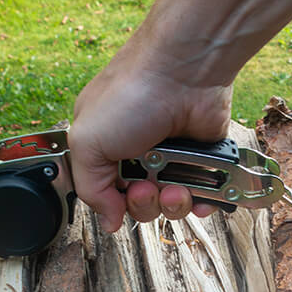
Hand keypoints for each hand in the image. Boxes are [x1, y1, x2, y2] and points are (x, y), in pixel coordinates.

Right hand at [69, 41, 232, 231]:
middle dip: (145, 205)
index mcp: (106, 149)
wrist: (184, 71)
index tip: (120, 197)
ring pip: (172, 205)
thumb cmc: (131, 93)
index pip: (108, 195)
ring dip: (174, 204)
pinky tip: (201, 193)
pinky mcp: (203, 159)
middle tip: (148, 187)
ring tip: (176, 186)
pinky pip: (204, 196)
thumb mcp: (87, 142)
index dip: (115, 204)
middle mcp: (139, 155)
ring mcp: (172, 158)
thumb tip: (108, 220)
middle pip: (141, 206)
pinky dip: (204, 200)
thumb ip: (90, 188)